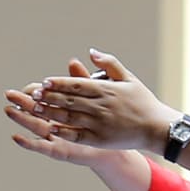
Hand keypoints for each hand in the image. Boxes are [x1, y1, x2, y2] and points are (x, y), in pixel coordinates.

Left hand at [9, 50, 178, 154]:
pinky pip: (77, 135)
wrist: (157, 127)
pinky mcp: (100, 139)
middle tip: (33, 94)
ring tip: (35, 109)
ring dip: (50, 113)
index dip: (59, 83)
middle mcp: (100, 106)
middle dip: (49, 97)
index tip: (44, 82)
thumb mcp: (129, 78)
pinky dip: (62, 132)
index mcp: (106, 89)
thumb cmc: (143, 101)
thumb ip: (109, 64)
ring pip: (69, 117)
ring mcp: (99, 123)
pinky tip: (50, 129)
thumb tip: (91, 51)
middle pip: (69, 100)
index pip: (77, 84)